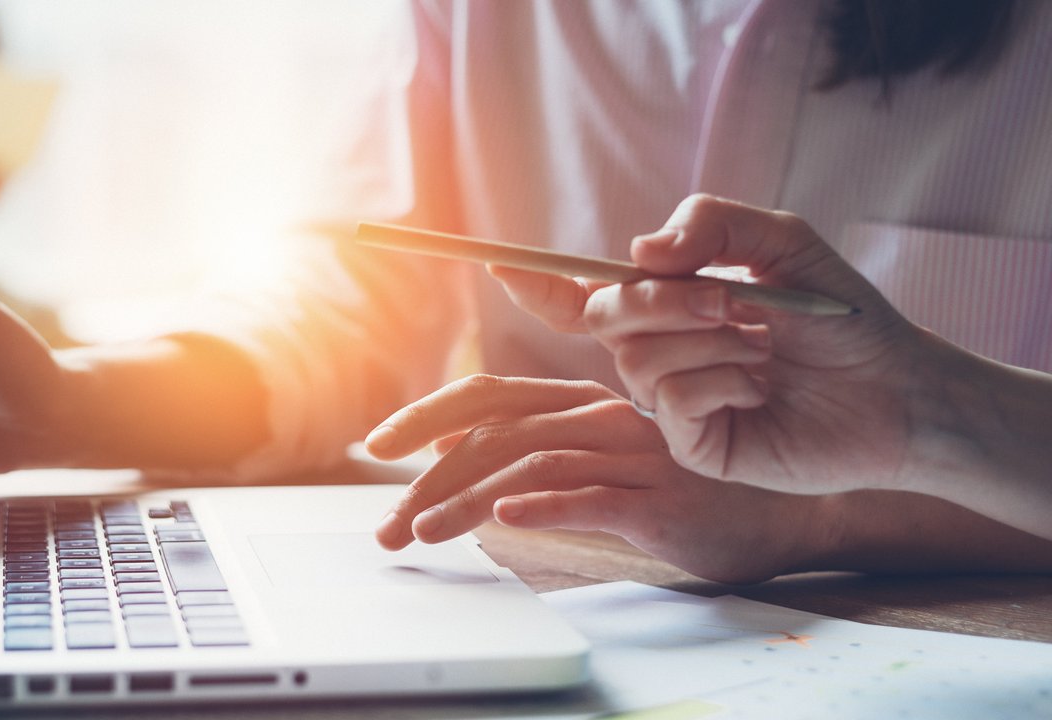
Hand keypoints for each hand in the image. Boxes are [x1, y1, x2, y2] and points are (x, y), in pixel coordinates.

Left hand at [366, 374, 826, 583]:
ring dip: (466, 502)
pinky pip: (593, 498)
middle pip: (495, 433)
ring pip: (531, 465)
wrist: (777, 511)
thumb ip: (530, 451)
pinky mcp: (657, 500)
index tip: (377, 447)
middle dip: (429, 478)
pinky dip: (545, 508)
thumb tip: (449, 455)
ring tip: (421, 533)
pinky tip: (504, 523)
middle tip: (388, 523)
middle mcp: (601, 418)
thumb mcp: (597, 464)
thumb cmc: (677, 489)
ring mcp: (631, 456)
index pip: (487, 396)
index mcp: (579, 403)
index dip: (426, 414)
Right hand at [493, 194, 918, 494]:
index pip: (587, 297)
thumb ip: (710, 224)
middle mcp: (661, 356)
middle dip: (661, 300)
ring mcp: (672, 405)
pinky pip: (670, 400)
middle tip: (731, 300)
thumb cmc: (843, 319)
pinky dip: (720, 381)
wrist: (898, 389)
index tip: (500, 265)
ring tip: (764, 350)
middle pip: (605, 318)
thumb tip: (637, 255)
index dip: (541, 284)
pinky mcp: (692, 446)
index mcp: (672, 309)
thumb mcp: (783, 243)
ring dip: (708, 340)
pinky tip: (760, 389)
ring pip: (638, 358)